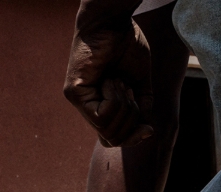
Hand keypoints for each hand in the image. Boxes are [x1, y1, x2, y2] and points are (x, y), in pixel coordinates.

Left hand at [64, 16, 153, 146]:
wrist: (114, 22)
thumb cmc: (127, 45)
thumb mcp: (141, 83)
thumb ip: (142, 108)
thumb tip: (146, 131)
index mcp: (101, 104)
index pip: (113, 140)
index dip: (132, 139)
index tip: (147, 128)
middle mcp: (87, 106)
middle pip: (112, 140)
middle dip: (130, 121)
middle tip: (129, 90)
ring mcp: (78, 100)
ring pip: (107, 130)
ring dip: (123, 107)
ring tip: (119, 81)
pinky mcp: (73, 93)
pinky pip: (101, 116)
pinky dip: (114, 99)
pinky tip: (111, 80)